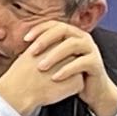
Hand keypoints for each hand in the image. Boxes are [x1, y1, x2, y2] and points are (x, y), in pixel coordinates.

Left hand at [0, 22, 116, 115]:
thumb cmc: (71, 74)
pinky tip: (55, 77)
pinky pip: (82, 63)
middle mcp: (82, 37)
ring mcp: (91, 49)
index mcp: (72, 33)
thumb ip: (45, 52)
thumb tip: (20, 47)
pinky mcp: (96, 63)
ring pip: (72, 45)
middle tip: (32, 52)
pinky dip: (67, 70)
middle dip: (46, 39)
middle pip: (63, 30)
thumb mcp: (57, 61)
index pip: (54, 24)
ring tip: (41, 67)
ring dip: (55, 55)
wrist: (93, 91)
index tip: (25, 39)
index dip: (39, 29)